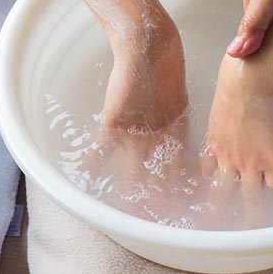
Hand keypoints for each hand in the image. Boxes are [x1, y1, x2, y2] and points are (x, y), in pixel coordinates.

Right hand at [83, 19, 194, 221]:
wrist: (148, 47)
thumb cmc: (165, 67)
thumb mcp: (179, 97)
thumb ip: (177, 119)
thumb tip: (178, 134)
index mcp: (178, 133)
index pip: (181, 171)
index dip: (181, 192)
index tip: (184, 212)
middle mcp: (160, 139)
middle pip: (161, 180)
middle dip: (161, 204)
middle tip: (161, 225)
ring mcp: (138, 135)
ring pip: (136, 176)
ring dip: (133, 197)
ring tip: (132, 218)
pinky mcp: (115, 126)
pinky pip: (101, 153)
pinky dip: (93, 168)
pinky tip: (88, 183)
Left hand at [205, 54, 272, 214]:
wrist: (254, 80)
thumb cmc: (238, 73)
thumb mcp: (225, 89)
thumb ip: (228, 100)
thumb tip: (233, 88)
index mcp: (215, 139)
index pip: (208, 167)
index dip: (208, 181)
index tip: (205, 192)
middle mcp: (228, 157)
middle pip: (220, 193)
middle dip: (216, 213)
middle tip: (212, 229)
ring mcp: (250, 163)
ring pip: (249, 200)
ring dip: (250, 219)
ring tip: (249, 234)